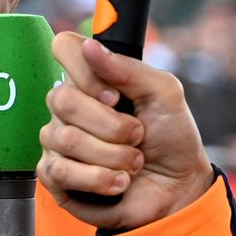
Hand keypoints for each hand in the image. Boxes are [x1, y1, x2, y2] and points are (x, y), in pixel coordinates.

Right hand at [38, 33, 214, 229]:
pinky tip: (118, 182)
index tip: (116, 96)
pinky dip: (99, 179)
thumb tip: (89, 47)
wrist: (179, 188)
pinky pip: (60, 171)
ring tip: (133, 163)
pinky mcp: (56, 177)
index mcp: (92, 79)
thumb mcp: (164, 94)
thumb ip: (129, 69)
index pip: (63, 48)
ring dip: (113, 156)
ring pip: (65, 139)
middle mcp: (69, 107)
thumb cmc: (172, 138)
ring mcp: (58, 141)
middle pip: (62, 100)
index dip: (87, 72)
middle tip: (136, 135)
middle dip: (112, 125)